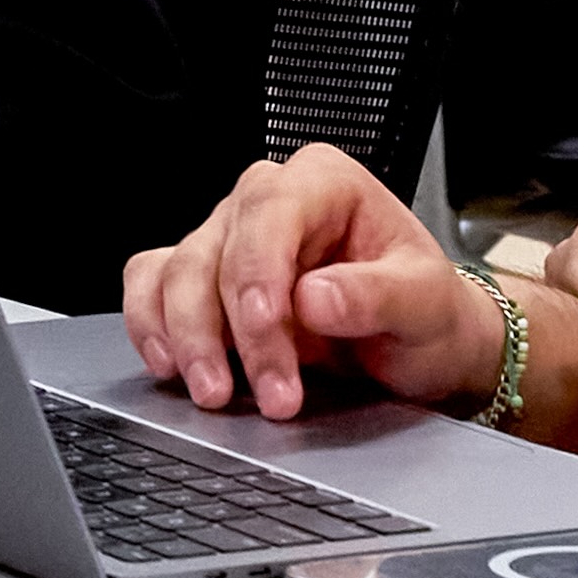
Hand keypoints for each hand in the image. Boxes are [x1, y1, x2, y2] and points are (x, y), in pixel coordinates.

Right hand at [123, 143, 500, 424]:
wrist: (415, 349)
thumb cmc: (424, 314)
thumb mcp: (425, 304)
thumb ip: (378, 296)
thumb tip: (314, 297)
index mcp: (325, 183)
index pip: (271, 211)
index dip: (259, 271)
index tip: (267, 326)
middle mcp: (267, 201)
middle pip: (216, 250)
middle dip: (230, 329)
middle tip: (268, 393)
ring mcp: (228, 238)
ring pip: (175, 273)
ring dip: (188, 338)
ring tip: (217, 394)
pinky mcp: (203, 278)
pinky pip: (152, 287)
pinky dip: (152, 326)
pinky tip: (171, 364)